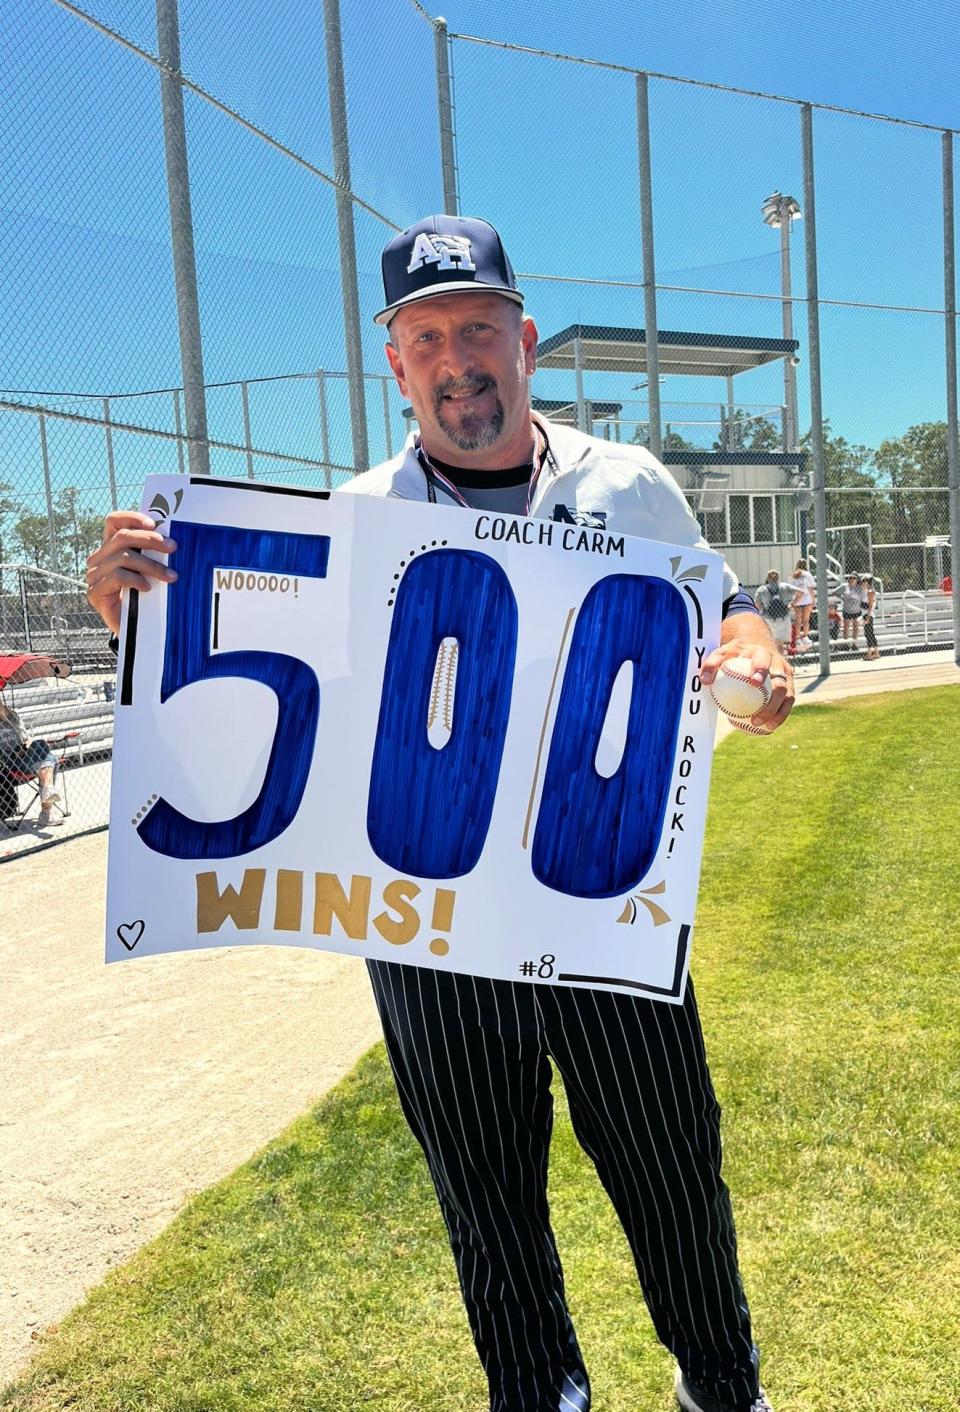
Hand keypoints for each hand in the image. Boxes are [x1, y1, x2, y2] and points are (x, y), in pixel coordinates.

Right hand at [86, 511, 177, 636]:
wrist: (136, 630)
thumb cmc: (145, 598)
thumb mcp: (150, 570)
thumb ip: (152, 554)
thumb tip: (171, 540)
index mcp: (111, 548)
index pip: (113, 522)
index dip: (132, 518)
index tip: (154, 523)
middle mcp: (99, 559)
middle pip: (121, 538)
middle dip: (150, 540)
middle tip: (172, 547)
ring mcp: (95, 576)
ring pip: (123, 558)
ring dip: (151, 565)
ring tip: (170, 576)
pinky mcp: (95, 593)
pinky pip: (117, 577)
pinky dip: (136, 580)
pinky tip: (147, 588)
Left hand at [700, 638, 794, 733]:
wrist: (757, 647)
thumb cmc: (735, 654)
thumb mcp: (722, 653)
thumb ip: (711, 664)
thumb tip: (704, 681)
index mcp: (762, 653)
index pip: (763, 660)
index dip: (761, 670)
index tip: (754, 683)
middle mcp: (778, 663)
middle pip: (780, 684)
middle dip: (772, 702)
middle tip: (756, 719)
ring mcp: (787, 676)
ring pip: (788, 696)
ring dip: (778, 713)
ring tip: (765, 727)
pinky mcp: (790, 685)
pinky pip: (788, 704)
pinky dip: (780, 716)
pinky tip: (769, 728)